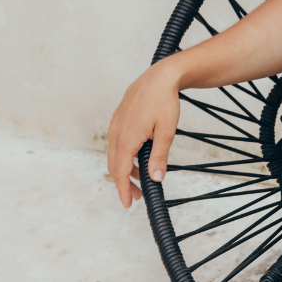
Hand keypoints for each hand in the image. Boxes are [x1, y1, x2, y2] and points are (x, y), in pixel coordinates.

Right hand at [107, 61, 181, 207]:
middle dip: (124, 183)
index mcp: (127, 139)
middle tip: (137, 195)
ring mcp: (115, 125)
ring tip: (141, 177)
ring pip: (115, 154)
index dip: (123, 190)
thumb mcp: (167, 132)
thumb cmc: (164, 102)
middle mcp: (116, 133)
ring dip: (125, 168)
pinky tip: (138, 156)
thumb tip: (156, 178)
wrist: (159, 76)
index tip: (127, 204)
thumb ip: (159, 156)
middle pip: (115, 166)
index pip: (121, 172)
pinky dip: (124, 155)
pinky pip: (117, 143)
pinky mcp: (118, 119)